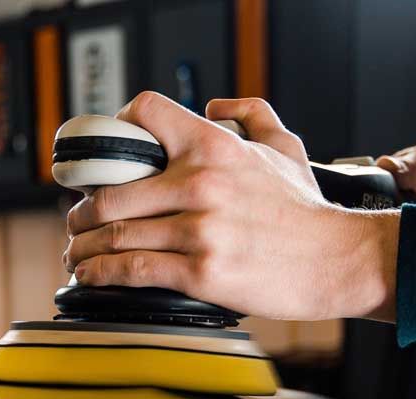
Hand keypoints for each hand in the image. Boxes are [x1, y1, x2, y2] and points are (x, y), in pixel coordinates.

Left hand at [64, 92, 398, 321]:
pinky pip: (133, 269)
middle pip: (110, 190)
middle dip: (83, 211)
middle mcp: (201, 184)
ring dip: (85, 246)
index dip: (115, 131)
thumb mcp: (285, 147)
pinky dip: (103, 274)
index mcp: (215, 147)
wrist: (337, 260)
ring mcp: (199, 230)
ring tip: (78, 253)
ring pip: (115, 234)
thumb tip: (214, 106)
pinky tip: (94, 275)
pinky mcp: (200, 273)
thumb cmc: (307, 211)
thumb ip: (250, 115)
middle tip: (78, 222)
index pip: (144, 114)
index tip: (103, 159)